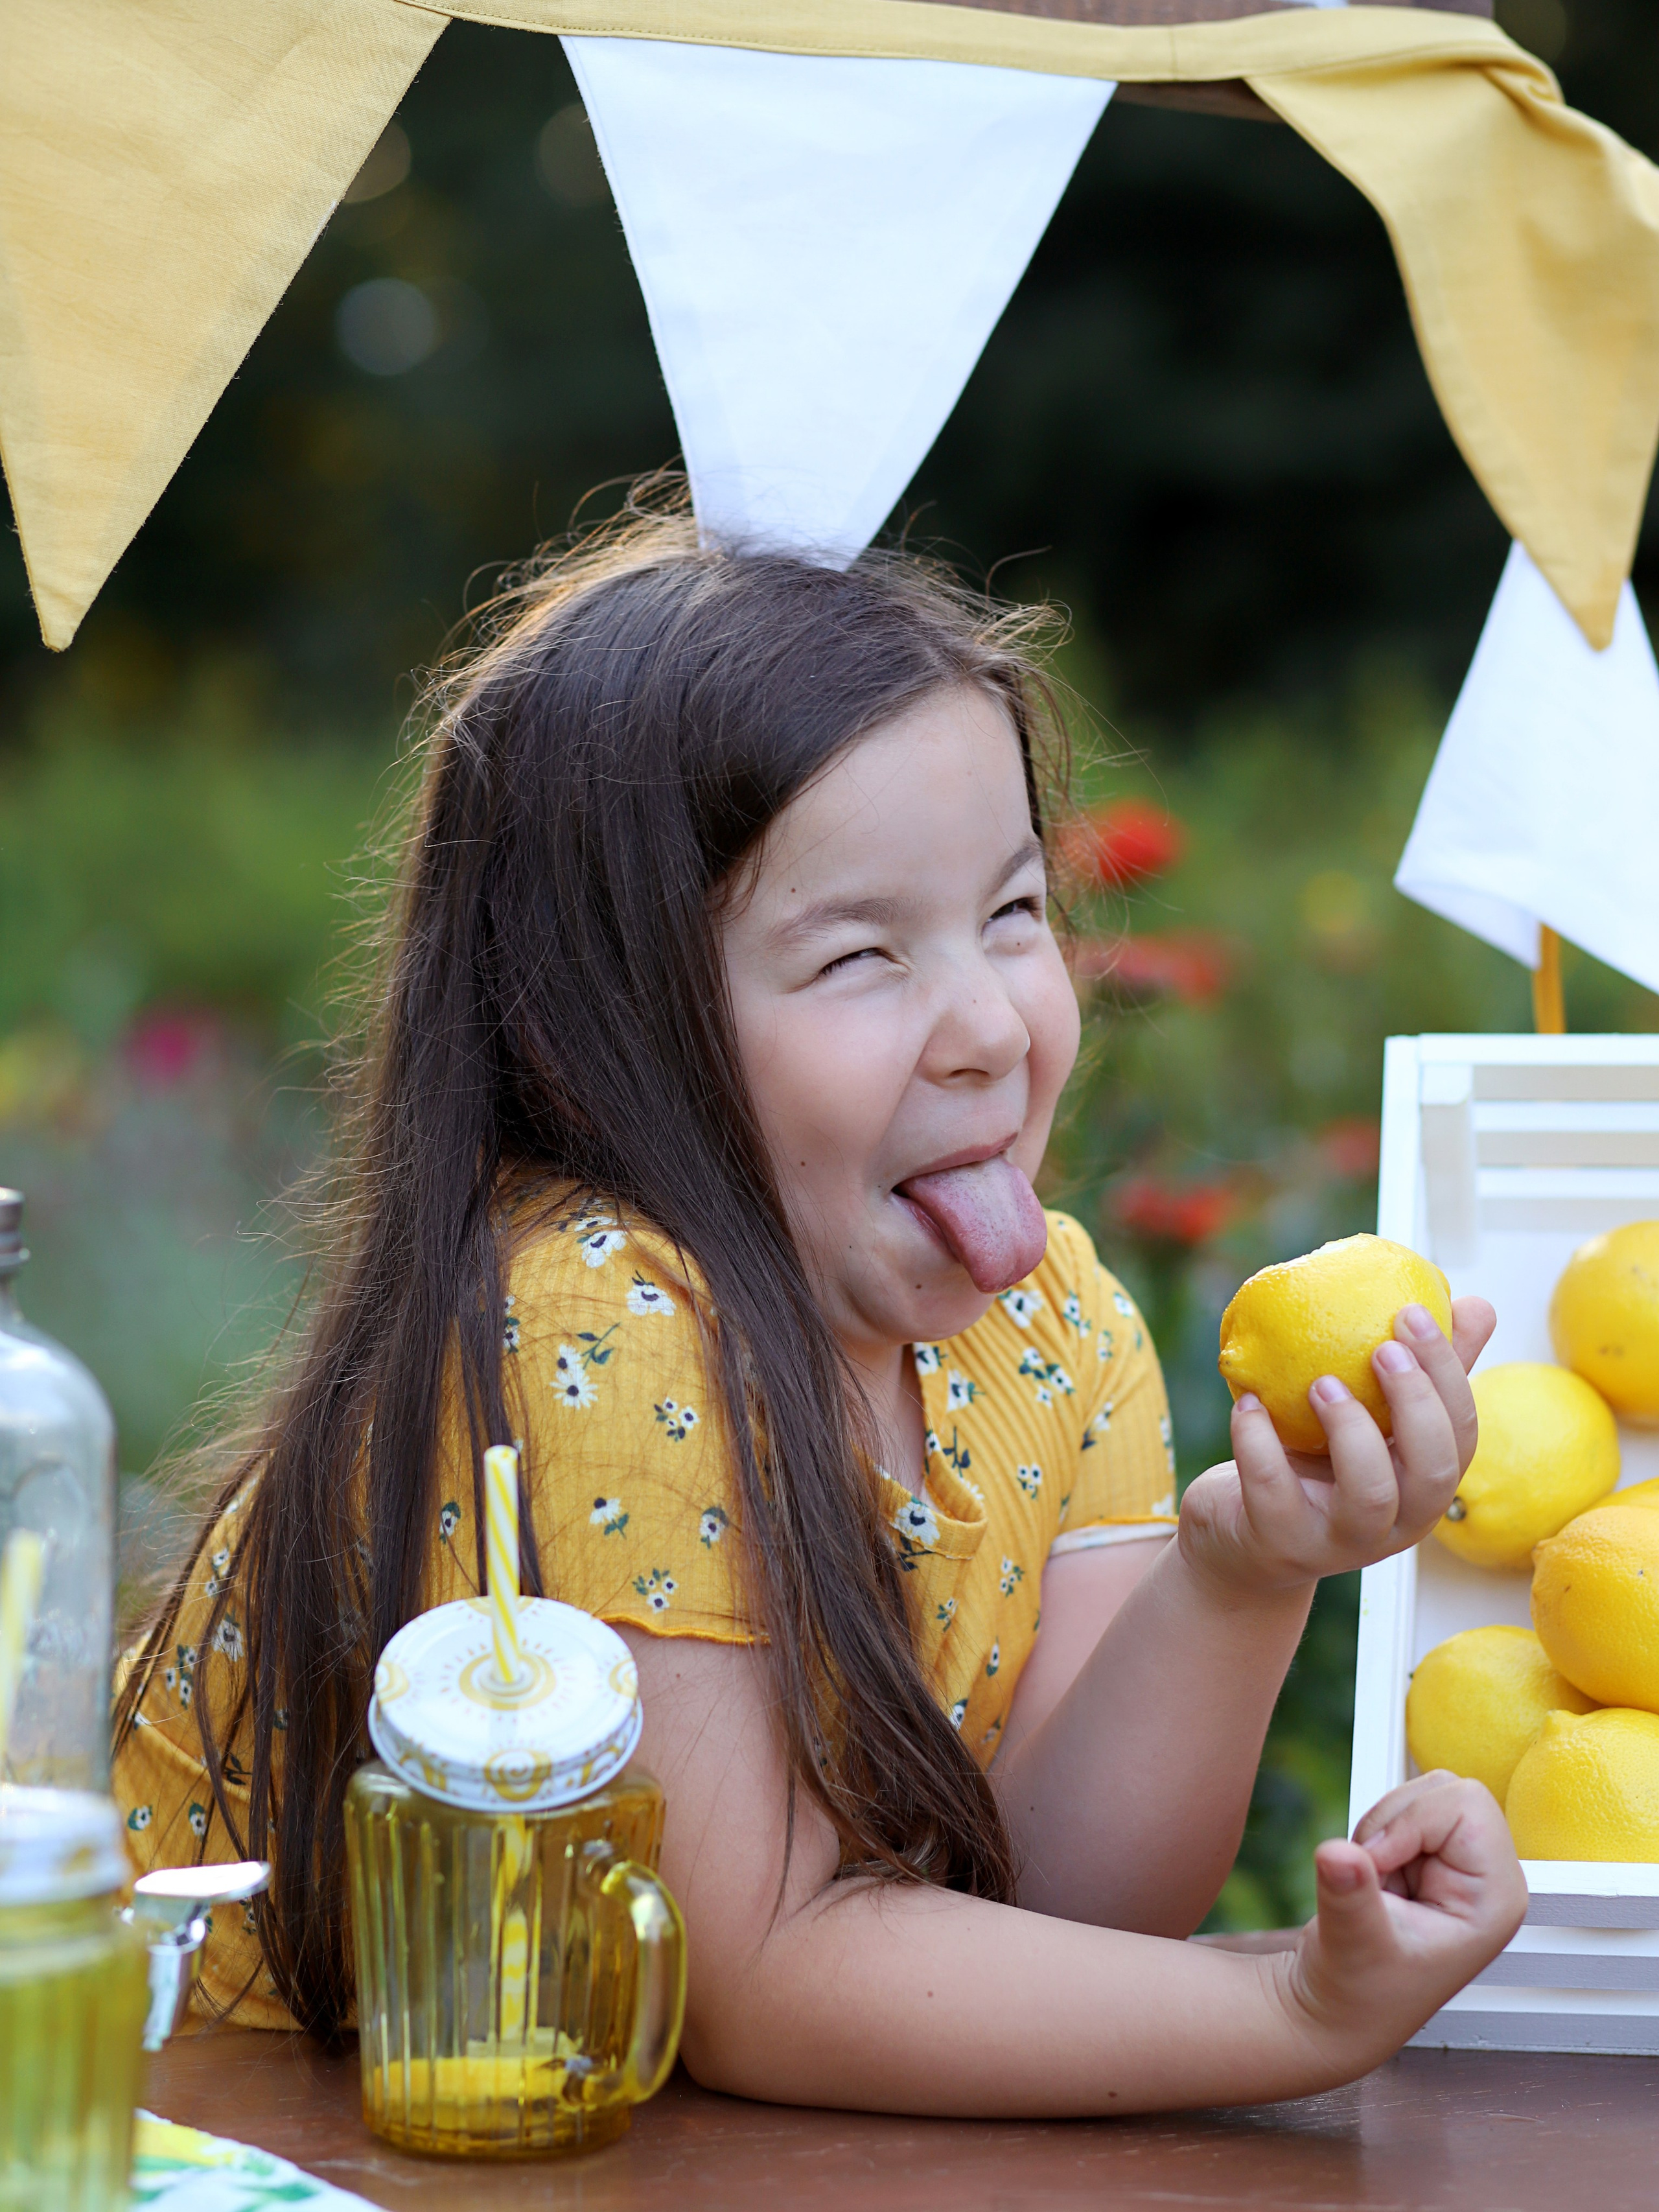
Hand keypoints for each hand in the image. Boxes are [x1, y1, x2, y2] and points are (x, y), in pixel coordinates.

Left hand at [1179, 1296, 1494, 1591]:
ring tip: (1321, 1382)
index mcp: (1424, 1486)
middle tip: (1383, 1348)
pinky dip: (1260, 1442)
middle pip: (1434, 1471)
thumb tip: (1475, 1304)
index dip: (1446, 1374)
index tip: (1412, 1312)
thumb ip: (1418, 1369)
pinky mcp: (1281, 1543)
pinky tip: (1250, 1402)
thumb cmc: (1313, 1465)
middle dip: (1416, 1404)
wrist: (1240, 1540)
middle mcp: (1396, 1522)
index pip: (1461, 1435)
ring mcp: (1340, 1540)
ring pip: (1370, 1495)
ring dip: (1351, 1429)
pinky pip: (1274, 1494)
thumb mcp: (1369, 1420)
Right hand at [1275, 1771, 1526, 2076]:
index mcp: (1496, 1897)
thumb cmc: (1356, 1994)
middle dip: (1395, 1821)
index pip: (1467, 1804)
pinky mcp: (1434, 1858)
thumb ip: (1350, 1895)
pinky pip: (1404, 1807)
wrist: (1337, 2008)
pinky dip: (1375, 1831)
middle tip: (1377, 1876)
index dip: (1410, 1822)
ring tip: (1376, 1882)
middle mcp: (1489, 1876)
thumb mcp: (1352, 1945)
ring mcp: (1462, 1866)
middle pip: (1447, 1789)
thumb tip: (1336, 1853)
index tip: (1376, 1865)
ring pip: (1423, 1792)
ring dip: (1382, 1826)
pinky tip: (1375, 1877)